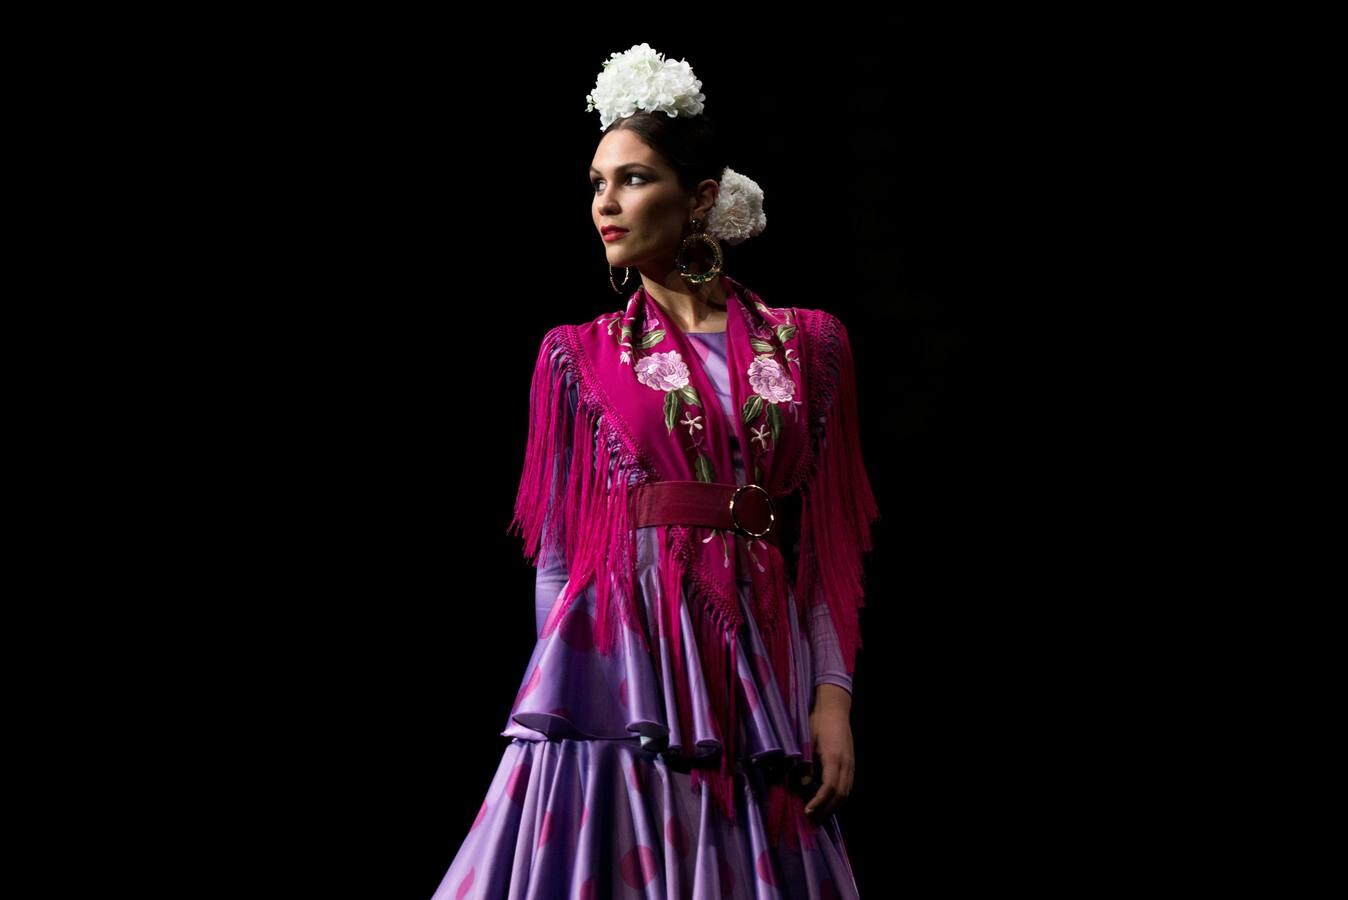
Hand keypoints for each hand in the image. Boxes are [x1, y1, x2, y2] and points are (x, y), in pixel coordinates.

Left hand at [804, 684, 853, 824]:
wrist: (834, 710)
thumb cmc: (818, 723)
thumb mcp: (807, 742)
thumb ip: (806, 764)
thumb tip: (803, 784)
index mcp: (834, 758)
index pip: (829, 787)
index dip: (819, 802)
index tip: (808, 810)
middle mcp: (846, 763)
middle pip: (840, 794)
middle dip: (826, 809)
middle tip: (811, 819)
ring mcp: (851, 764)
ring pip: (846, 792)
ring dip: (834, 806)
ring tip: (819, 814)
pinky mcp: (851, 764)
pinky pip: (847, 786)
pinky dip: (839, 797)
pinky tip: (828, 802)